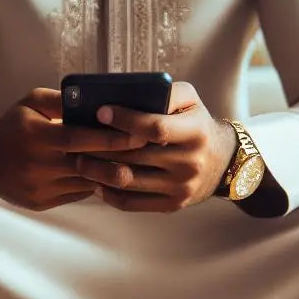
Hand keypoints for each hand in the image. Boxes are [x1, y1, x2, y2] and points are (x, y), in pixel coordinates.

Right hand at [0, 88, 146, 211]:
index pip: (81, 139)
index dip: (112, 139)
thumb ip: (62, 101)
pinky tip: (106, 176)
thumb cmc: (13, 124)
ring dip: (109, 175)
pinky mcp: (41, 203)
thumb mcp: (31, 102)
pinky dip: (92, 185)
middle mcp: (38, 165)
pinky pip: (76, 195)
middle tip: (147, 154)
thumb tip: (97, 101)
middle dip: (119, 159)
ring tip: (133, 164)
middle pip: (88, 165)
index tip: (139, 135)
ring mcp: (39, 188)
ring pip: (85, 183)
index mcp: (36, 135)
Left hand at [74, 82, 237, 212]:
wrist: (222, 163)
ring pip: (127, 181)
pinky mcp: (170, 205)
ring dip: (97, 171)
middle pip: (134, 156)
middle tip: (76, 139)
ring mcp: (179, 188)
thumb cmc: (196, 125)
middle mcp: (189, 163)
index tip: (100, 112)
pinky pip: (131, 204)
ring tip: (80, 161)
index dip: (125, 120)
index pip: (154, 128)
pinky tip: (95, 182)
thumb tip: (124, 95)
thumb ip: (164, 93)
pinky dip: (108, 194)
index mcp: (195, 132)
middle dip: (100, 147)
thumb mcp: (190, 100)